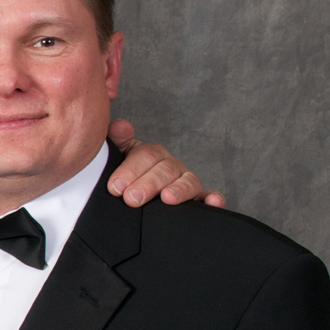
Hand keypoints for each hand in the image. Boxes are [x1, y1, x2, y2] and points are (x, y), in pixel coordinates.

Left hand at [106, 119, 226, 207]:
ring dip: (179, 190)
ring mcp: (185, 182)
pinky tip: (212, 202)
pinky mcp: (196, 199)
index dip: (131, 170)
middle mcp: (171, 166)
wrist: (129, 197)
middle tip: (132, 198)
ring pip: (188, 182)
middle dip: (148, 184)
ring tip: (167, 198)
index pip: (146, 155)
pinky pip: (208, 197)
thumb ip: (118, 142)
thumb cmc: (124, 177)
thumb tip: (119, 126)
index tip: (115, 186)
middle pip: (165, 170)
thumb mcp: (118, 158)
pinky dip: (213, 199)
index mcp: (152, 155)